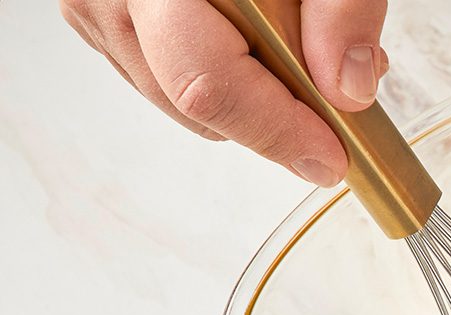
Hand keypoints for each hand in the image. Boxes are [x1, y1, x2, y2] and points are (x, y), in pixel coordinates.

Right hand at [61, 0, 389, 185]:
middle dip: (274, 117)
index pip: (207, 83)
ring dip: (251, 97)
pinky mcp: (101, 18)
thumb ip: (342, 8)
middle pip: (196, 102)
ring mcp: (97, 6)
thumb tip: (347, 90)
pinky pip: (165, 77)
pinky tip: (257, 36)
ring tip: (299, 45)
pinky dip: (224, 75)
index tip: (331, 157)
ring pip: (181, 101)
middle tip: (334, 88)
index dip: (276, 131)